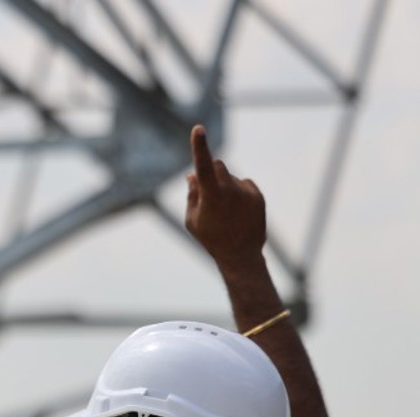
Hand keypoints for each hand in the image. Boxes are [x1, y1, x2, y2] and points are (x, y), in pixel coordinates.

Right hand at [184, 125, 265, 269]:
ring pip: (230, 176)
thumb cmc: (210, 238)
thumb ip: (192, 194)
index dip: (199, 145)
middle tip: (207, 192)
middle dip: (211, 172)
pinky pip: (244, 184)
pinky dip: (238, 192)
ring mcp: (246, 191)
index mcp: (211, 194)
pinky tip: (237, 211)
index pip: (202, 165)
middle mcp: (230, 189)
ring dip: (224, 185)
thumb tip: (192, 174)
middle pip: (218, 165)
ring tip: (225, 211)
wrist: (240, 255)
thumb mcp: (192, 219)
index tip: (198, 128)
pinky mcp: (257, 195)